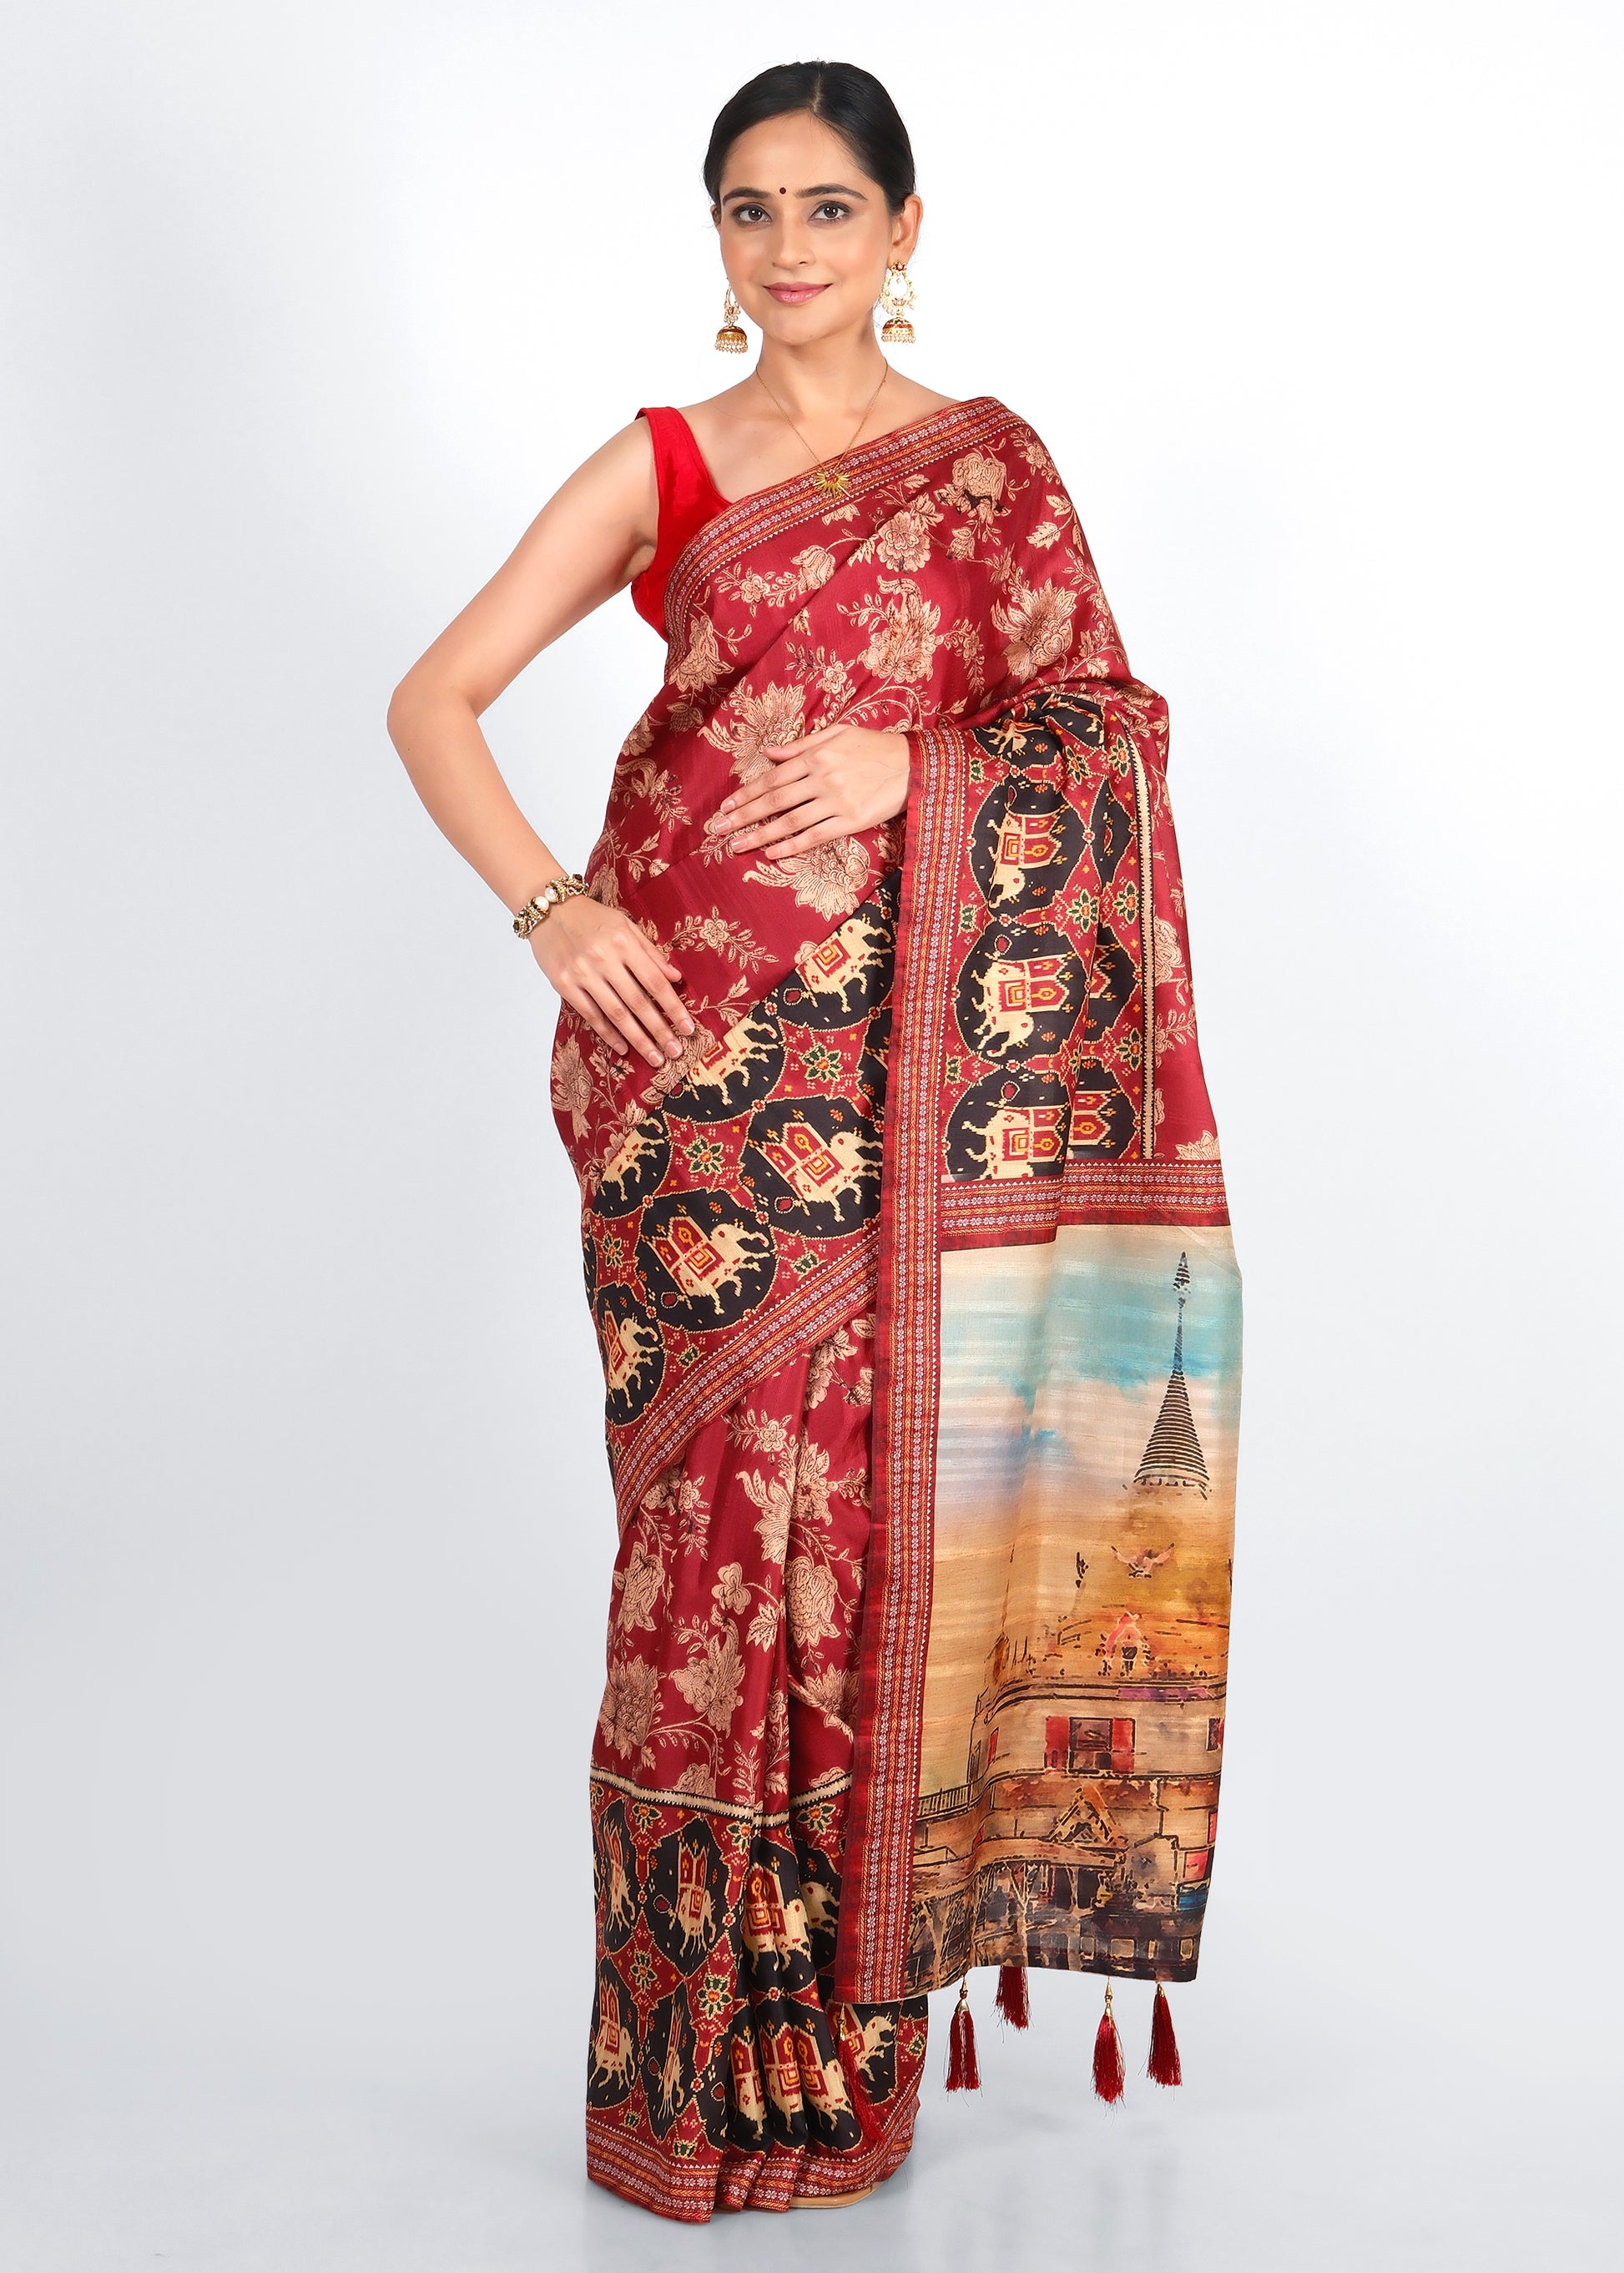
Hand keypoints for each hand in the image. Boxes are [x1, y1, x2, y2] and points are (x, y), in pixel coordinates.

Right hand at [531, 895, 692, 1068]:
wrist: (547, 910)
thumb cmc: (591, 917)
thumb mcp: (625, 925)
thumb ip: (650, 952)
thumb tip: (675, 978)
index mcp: (623, 942)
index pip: (655, 981)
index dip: (673, 1007)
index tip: (688, 1028)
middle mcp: (604, 959)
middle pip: (637, 1002)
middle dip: (659, 1030)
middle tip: (675, 1051)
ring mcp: (582, 974)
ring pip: (615, 1014)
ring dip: (637, 1039)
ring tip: (654, 1057)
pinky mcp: (564, 985)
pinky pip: (590, 1015)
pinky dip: (608, 1034)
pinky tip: (623, 1048)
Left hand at [704, 723, 910, 863]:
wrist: (915, 764)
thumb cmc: (876, 747)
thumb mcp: (839, 734)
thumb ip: (802, 744)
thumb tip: (770, 753)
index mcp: (817, 755)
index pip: (773, 777)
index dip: (747, 793)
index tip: (726, 805)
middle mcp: (822, 778)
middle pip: (774, 800)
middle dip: (743, 816)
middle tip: (718, 829)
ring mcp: (836, 801)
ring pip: (789, 821)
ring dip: (760, 835)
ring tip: (737, 846)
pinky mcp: (851, 820)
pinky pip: (815, 836)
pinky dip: (791, 846)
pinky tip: (772, 854)